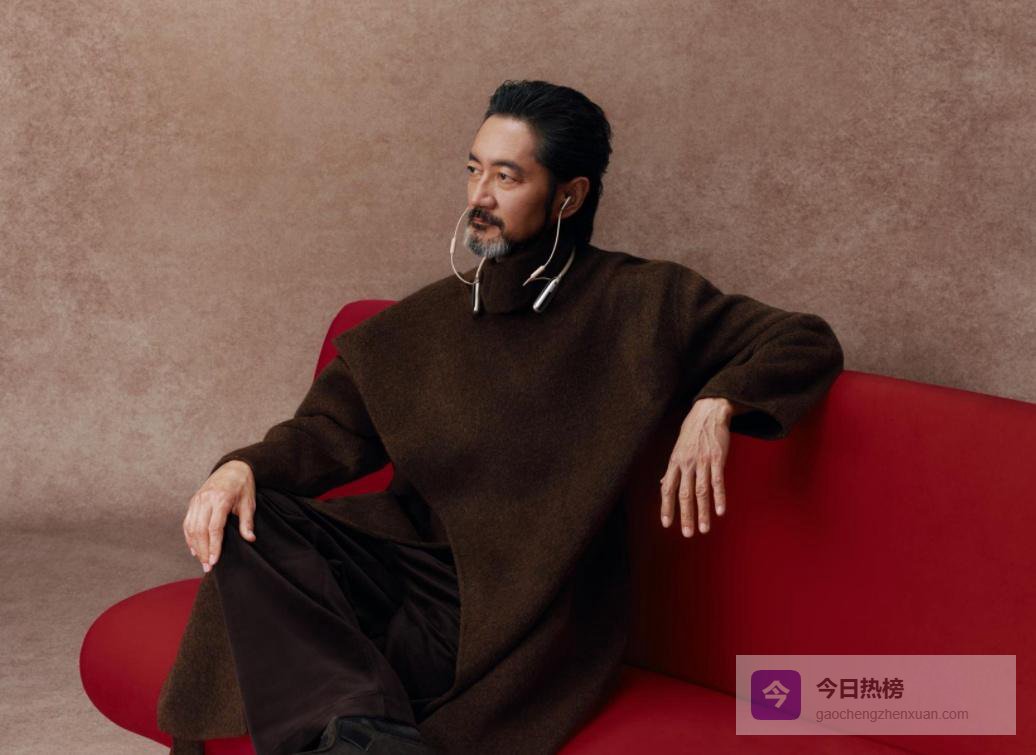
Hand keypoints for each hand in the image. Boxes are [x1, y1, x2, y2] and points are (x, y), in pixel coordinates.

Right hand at [183, 460, 256, 572]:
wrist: (233, 467)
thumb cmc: (243, 485)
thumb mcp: (249, 502)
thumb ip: (247, 522)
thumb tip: (250, 539)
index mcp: (221, 499)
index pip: (214, 527)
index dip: (213, 546)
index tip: (214, 561)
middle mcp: (206, 499)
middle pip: (200, 530)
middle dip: (203, 550)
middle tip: (207, 567)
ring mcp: (197, 500)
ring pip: (191, 527)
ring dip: (195, 546)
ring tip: (201, 561)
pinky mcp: (193, 501)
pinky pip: (187, 522)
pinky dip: (189, 537)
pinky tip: (194, 549)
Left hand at [659, 397, 734, 536]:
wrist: (709, 411)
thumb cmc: (692, 431)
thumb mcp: (677, 449)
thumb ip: (672, 469)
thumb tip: (663, 484)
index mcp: (675, 462)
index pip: (667, 489)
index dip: (666, 507)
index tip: (667, 524)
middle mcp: (687, 464)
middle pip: (684, 494)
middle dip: (685, 516)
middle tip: (687, 534)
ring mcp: (702, 461)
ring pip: (701, 491)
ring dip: (703, 512)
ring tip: (704, 529)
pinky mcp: (718, 458)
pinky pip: (718, 481)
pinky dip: (719, 497)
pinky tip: (720, 511)